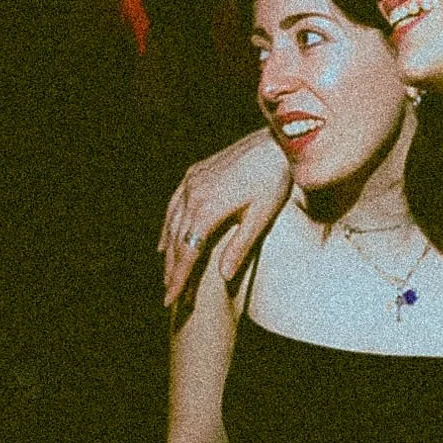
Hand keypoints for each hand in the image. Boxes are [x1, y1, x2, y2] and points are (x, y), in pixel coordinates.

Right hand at [159, 129, 291, 305]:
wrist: (275, 142)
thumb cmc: (274, 180)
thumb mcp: (261, 216)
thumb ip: (240, 246)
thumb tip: (223, 277)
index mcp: (208, 208)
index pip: (188, 252)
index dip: (178, 278)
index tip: (171, 300)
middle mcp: (193, 194)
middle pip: (176, 240)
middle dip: (171, 269)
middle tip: (169, 296)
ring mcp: (191, 182)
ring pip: (172, 222)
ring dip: (168, 249)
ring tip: (167, 273)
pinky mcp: (195, 173)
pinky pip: (175, 204)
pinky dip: (169, 224)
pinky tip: (168, 237)